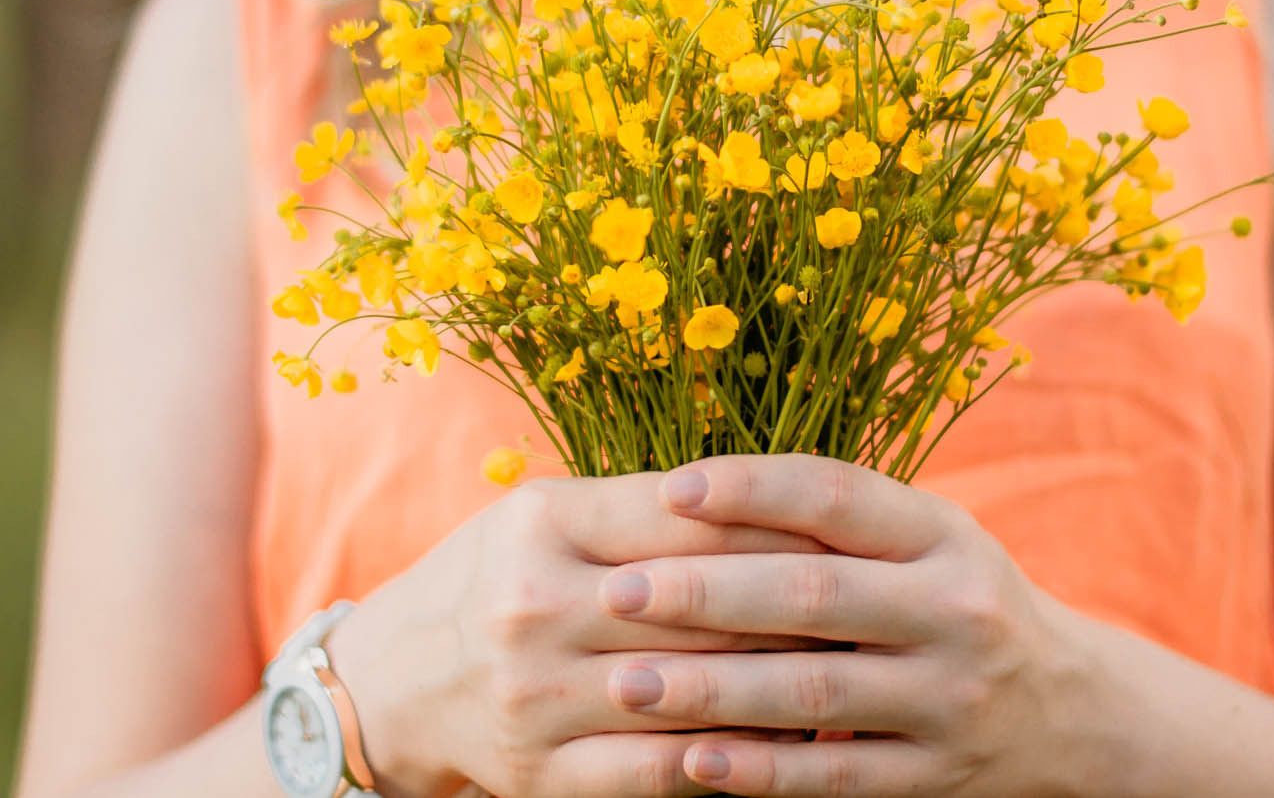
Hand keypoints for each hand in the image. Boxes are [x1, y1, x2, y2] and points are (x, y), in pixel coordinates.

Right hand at [326, 472, 829, 797]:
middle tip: (878, 609)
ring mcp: (535, 698)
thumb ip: (649, 506)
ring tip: (856, 671)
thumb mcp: (551, 514)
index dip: (782, 529)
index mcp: (542, 523)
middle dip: (801, 612)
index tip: (853, 539)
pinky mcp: (544, 775)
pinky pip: (667, 770)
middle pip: (704, 608)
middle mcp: (532, 606)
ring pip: (696, 691)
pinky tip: (791, 741)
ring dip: (785, 686)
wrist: (395, 682)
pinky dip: (738, 756)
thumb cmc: (501, 574)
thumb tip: (779, 503)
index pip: (690, 520)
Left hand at [593, 454, 1095, 796]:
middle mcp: (952, 609)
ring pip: (815, 691)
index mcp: (940, 534)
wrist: (1072, 710)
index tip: (667, 490)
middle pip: (815, 594)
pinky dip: (763, 770)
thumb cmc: (952, 599)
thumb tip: (680, 493)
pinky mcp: (938, 776)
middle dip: (706, 592)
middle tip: (617, 592)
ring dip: (712, 689)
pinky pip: (838, 775)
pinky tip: (693, 760)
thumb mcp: (922, 540)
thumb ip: (828, 518)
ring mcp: (949, 698)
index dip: (751, 487)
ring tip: (627, 683)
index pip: (837, 495)